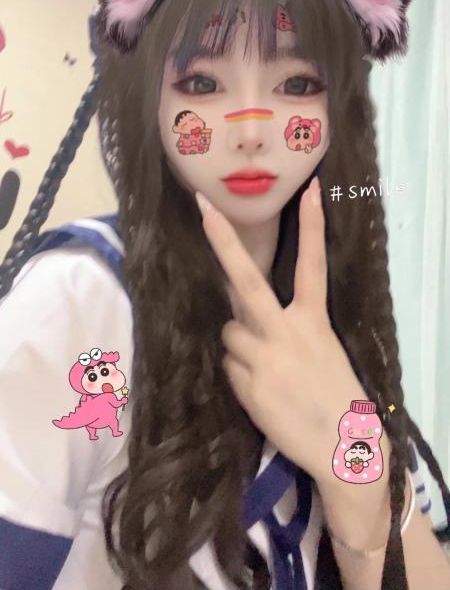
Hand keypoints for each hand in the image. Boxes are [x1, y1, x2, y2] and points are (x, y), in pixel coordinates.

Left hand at [195, 177, 369, 485]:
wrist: (344, 447)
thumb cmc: (335, 395)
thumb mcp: (322, 351)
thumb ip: (287, 329)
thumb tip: (242, 318)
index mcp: (314, 321)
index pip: (313, 266)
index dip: (312, 227)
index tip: (309, 191)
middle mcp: (287, 332)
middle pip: (246, 282)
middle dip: (223, 242)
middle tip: (201, 205)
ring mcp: (264, 358)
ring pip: (229, 333)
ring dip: (239, 345)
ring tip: (266, 371)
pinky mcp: (248, 385)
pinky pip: (228, 365)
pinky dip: (239, 373)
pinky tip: (263, 392)